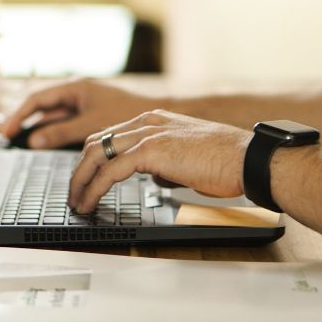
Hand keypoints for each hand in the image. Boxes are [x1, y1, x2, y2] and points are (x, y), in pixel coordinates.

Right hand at [0, 79, 163, 148]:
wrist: (158, 116)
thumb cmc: (130, 113)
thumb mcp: (91, 125)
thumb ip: (61, 132)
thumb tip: (34, 140)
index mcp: (76, 88)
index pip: (38, 98)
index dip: (19, 114)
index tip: (6, 129)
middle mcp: (77, 93)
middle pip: (41, 105)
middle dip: (22, 118)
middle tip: (5, 134)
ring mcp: (83, 104)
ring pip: (52, 114)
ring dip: (36, 125)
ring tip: (17, 138)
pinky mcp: (90, 114)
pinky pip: (64, 122)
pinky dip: (52, 130)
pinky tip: (43, 141)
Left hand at [68, 110, 249, 213]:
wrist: (248, 159)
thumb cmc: (226, 161)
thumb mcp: (187, 158)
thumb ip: (165, 163)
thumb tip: (155, 177)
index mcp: (154, 120)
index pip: (110, 135)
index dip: (92, 158)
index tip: (85, 179)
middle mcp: (147, 122)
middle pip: (95, 141)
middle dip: (79, 170)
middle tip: (74, 193)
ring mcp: (148, 134)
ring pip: (96, 154)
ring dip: (81, 181)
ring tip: (77, 202)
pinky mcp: (151, 151)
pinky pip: (111, 171)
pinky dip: (95, 188)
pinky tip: (90, 202)